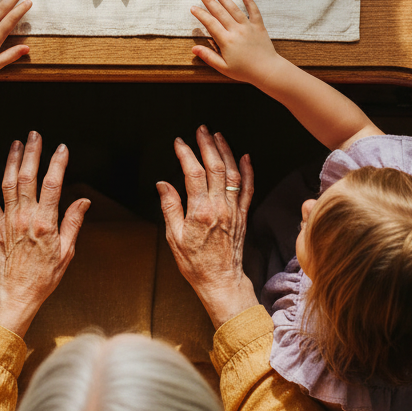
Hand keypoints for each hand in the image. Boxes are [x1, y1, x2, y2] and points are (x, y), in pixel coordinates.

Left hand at [0, 133, 89, 336]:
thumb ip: (73, 223)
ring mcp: (8, 222)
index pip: (53, 185)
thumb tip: (84, 201)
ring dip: (12, 161)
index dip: (58, 163)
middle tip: (35, 134)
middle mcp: (24, 219)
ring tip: (16, 144)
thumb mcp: (67, 252)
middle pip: (27, 178)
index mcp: (45, 224)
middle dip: (32, 153)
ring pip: (8, 184)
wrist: (16, 295)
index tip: (62, 148)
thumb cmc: (45, 277)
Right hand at [157, 127, 256, 327]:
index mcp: (200, 212)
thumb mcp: (174, 237)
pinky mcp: (243, 215)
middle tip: (201, 130)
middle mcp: (220, 207)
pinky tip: (244, 157)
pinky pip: (247, 188)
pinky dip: (247, 170)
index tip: (179, 142)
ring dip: (226, 152)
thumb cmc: (195, 262)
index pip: (193, 174)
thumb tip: (163, 184)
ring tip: (218, 136)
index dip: (186, 154)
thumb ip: (170, 207)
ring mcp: (234, 210)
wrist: (221, 280)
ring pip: (232, 173)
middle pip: (215, 168)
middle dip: (207, 145)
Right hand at [191, 0, 282, 87]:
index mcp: (226, 41)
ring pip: (234, 9)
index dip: (201, 14)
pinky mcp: (259, 27)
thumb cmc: (244, 71)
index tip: (193, 8)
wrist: (267, 70)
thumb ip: (208, 56)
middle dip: (209, 1)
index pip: (210, 24)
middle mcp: (236, 31)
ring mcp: (248, 27)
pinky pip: (254, 12)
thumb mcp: (223, 67)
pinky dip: (250, 2)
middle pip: (220, 13)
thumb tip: (194, 48)